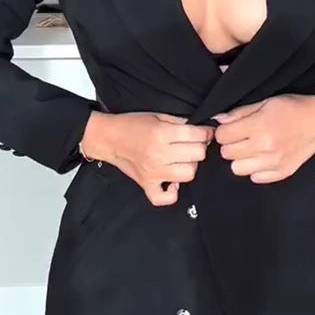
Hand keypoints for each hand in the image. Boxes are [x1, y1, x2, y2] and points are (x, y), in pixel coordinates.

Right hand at [80, 110, 213, 205]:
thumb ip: (180, 122)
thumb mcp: (158, 115)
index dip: (205, 133)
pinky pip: (165, 198)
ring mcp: (153, 172)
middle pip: (198, 155)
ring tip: (181, 160)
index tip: (204, 133)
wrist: (108, 138)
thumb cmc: (132, 125)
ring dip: (189, 166)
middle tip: (191, 145)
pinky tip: (172, 182)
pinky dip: (172, 192)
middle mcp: (159, 154)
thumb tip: (202, 129)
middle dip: (198, 148)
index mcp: (162, 133)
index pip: (198, 136)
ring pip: (189, 174)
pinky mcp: (147, 185)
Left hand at [212, 93, 314, 182]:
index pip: (222, 136)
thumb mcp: (265, 102)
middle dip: (230, 145)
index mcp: (258, 126)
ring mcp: (273, 162)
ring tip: (251, 150)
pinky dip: (255, 170)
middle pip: (227, 153)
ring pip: (237, 169)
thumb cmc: (294, 109)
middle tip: (241, 139)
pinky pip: (255, 178)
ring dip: (241, 159)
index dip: (223, 132)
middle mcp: (264, 146)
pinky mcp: (281, 173)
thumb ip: (240, 113)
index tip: (229, 130)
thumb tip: (219, 120)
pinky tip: (262, 158)